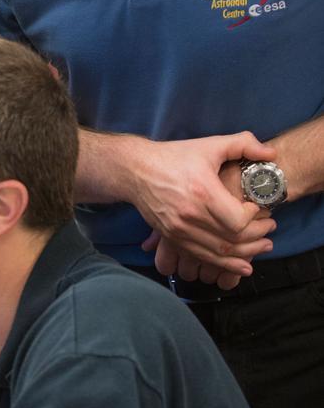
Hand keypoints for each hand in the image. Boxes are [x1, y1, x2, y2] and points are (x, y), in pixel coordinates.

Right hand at [135, 133, 276, 272]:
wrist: (135, 170)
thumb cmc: (174, 156)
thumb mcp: (209, 145)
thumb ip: (244, 143)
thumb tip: (271, 153)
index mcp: (202, 191)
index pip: (238, 220)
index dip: (254, 217)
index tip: (259, 207)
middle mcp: (190, 215)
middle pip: (232, 239)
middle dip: (257, 238)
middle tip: (271, 228)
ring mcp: (179, 229)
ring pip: (219, 253)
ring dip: (245, 254)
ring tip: (263, 247)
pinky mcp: (172, 237)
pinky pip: (202, 256)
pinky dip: (224, 264)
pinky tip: (241, 264)